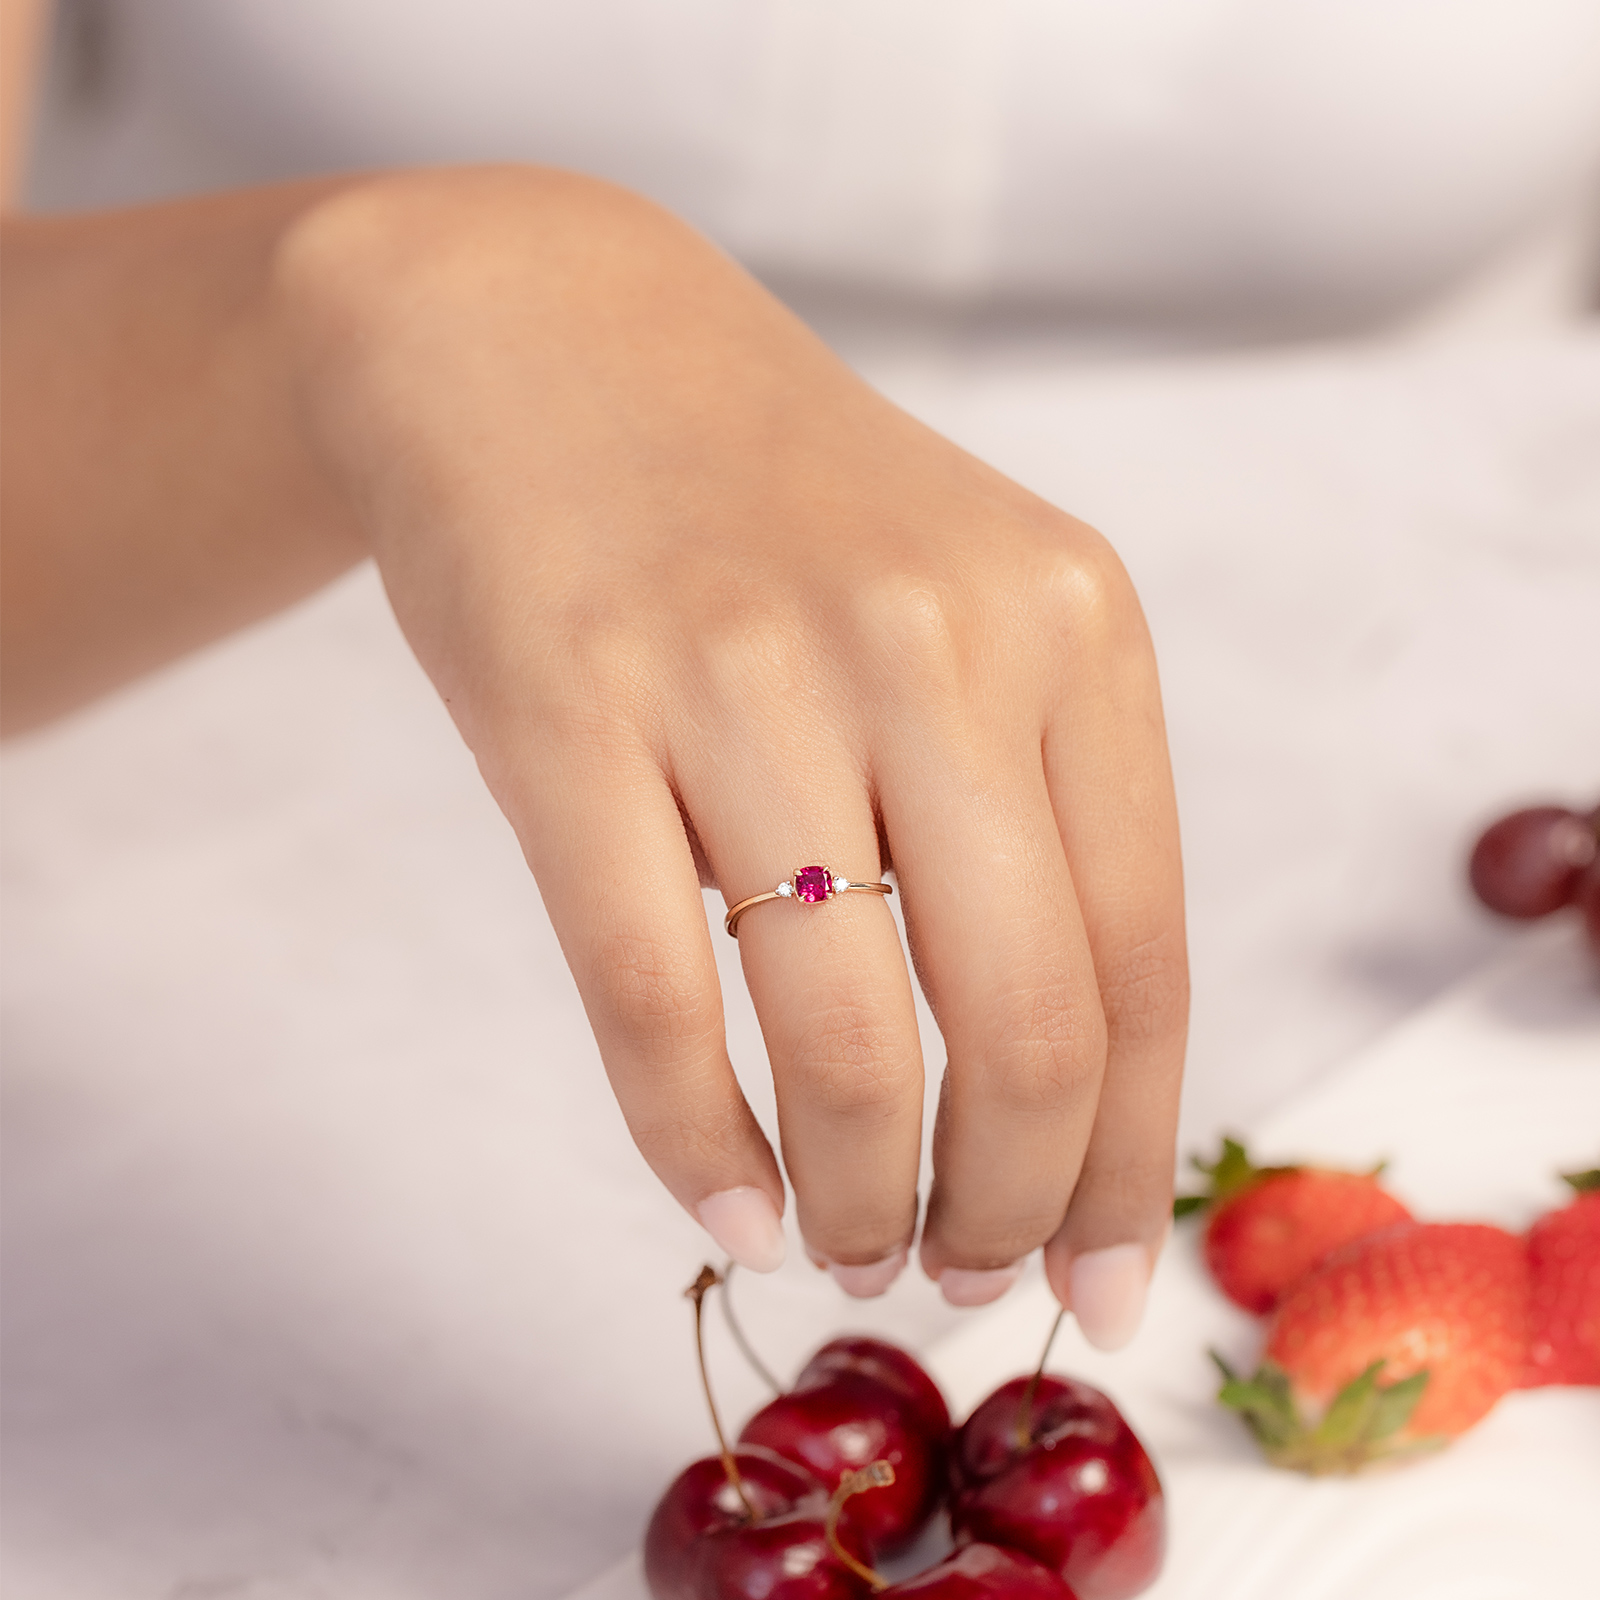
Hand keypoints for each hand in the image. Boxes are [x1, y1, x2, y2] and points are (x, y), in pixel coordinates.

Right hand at [279, 168, 1186, 1332]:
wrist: (537, 336)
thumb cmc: (766, 512)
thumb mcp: (958, 608)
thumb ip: (1027, 814)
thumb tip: (1052, 1109)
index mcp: (1069, 623)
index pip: (1143, 959)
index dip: (1124, 1157)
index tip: (1096, 1286)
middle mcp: (932, 639)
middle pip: (1024, 1021)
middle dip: (1003, 1203)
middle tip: (959, 1278)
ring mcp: (743, 669)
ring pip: (842, 1034)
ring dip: (861, 1194)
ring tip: (851, 1245)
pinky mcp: (566, 704)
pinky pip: (652, 995)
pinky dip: (696, 1142)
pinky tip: (728, 1204)